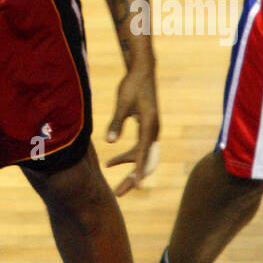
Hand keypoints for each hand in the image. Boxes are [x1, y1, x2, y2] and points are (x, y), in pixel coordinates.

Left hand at [105, 60, 159, 196]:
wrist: (142, 70)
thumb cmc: (132, 84)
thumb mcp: (122, 103)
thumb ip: (116, 122)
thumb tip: (109, 142)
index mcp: (149, 127)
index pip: (143, 154)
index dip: (138, 172)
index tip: (134, 187)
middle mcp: (154, 132)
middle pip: (146, 162)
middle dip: (133, 178)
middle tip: (119, 193)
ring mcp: (152, 131)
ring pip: (143, 158)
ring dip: (129, 169)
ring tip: (113, 181)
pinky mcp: (147, 128)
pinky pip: (139, 150)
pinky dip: (127, 158)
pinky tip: (111, 162)